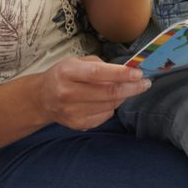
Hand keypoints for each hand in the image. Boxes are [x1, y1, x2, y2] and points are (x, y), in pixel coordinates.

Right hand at [34, 55, 151, 129]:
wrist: (42, 98)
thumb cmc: (64, 75)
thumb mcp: (76, 62)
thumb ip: (100, 65)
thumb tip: (127, 71)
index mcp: (67, 72)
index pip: (98, 73)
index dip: (121, 74)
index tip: (138, 73)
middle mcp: (68, 93)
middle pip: (108, 93)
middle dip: (132, 88)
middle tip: (145, 83)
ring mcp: (72, 112)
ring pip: (110, 106)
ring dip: (123, 96)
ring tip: (126, 89)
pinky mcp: (78, 125)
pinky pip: (105, 116)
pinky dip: (112, 107)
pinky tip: (107, 100)